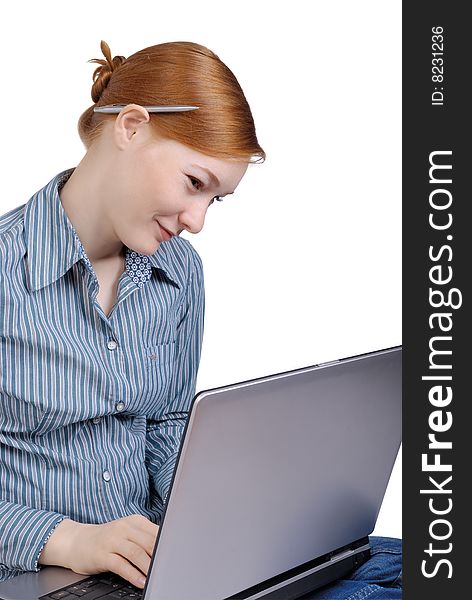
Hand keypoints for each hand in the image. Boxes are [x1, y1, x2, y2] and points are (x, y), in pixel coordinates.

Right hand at [39, 514, 158, 588]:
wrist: (77, 541)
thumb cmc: (107, 539)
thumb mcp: (127, 534)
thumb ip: (145, 539)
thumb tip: (167, 551)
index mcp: (135, 521)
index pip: (157, 532)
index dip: (168, 545)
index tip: (176, 556)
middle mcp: (124, 528)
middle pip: (149, 542)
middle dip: (160, 556)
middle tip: (170, 568)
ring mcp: (112, 540)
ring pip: (136, 553)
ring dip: (148, 567)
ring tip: (157, 577)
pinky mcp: (102, 555)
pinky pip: (121, 565)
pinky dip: (133, 574)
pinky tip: (140, 581)